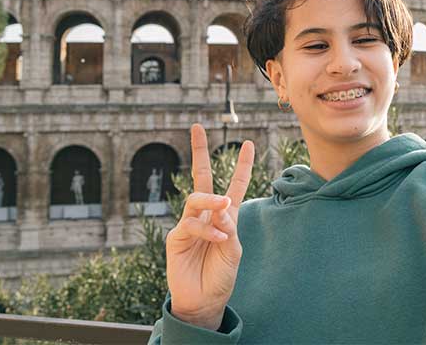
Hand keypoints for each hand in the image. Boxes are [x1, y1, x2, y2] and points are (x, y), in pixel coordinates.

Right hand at [165, 124, 253, 329]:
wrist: (205, 300)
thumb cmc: (221, 274)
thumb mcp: (235, 248)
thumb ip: (230, 225)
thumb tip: (220, 206)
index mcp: (225, 214)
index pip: (234, 184)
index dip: (242, 165)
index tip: (248, 143)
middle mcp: (206, 214)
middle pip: (201, 176)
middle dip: (199, 151)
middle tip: (197, 127)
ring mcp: (189, 223)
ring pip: (196, 198)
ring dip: (211, 200)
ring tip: (223, 206)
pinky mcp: (176, 237)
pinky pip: (191, 224)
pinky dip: (207, 229)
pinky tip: (218, 237)